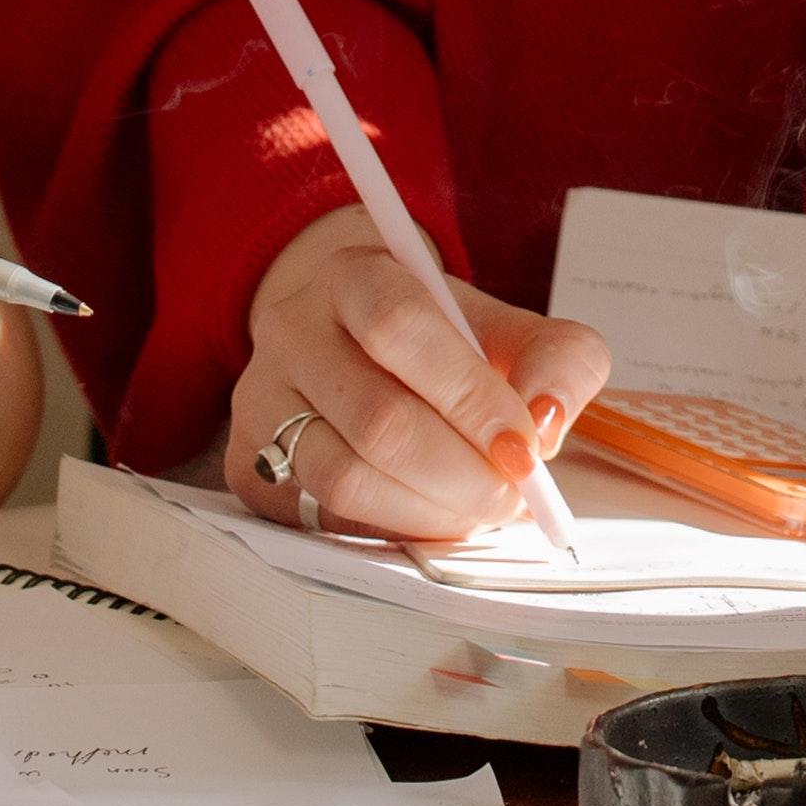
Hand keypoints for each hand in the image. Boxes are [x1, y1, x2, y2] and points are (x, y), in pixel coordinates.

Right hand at [234, 209, 609, 543]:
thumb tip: (546, 421)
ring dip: (429, 510)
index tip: (524, 449)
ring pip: (345, 478)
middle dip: (462, 473)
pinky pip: (322, 517)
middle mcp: (294, 332)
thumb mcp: (509, 330)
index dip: (470, 397)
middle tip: (510, 495)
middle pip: (378, 419)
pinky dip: (391, 529)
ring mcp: (261, 401)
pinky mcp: (248, 466)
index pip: (403, 328)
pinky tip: (429, 517)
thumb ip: (557, 361)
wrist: (356, 347)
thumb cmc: (441, 343)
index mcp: (356, 276)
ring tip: (476, 509)